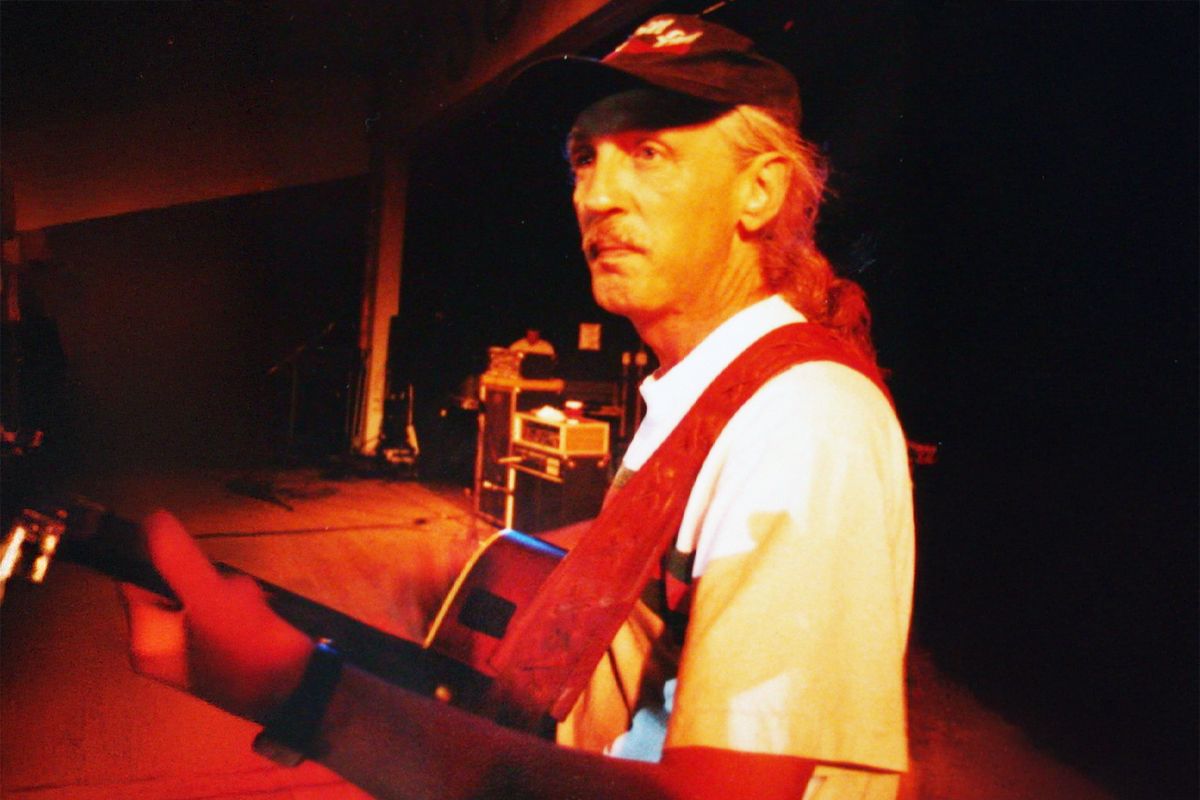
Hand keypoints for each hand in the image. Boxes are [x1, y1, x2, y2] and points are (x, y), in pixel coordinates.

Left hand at [119, 510, 313, 721]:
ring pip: (209, 593)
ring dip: (234, 593)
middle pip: (177, 585)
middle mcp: (166, 646)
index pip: (138, 582)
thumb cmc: (245, 649)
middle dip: (211, 582)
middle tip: (230, 599)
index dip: (165, 563)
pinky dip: (248, 607)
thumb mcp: (209, 598)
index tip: (197, 564)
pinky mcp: (227, 646)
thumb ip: (177, 560)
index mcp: (147, 642)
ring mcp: (197, 648)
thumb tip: (152, 519)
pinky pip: (230, 609)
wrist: (299, 687)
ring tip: (253, 612)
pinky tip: (262, 619)